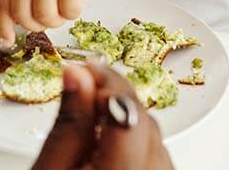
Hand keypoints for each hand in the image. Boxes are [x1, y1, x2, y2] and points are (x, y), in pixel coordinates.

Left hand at [0, 0, 109, 45]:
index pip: (3, 2)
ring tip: (63, 8)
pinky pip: (68, 12)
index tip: (8, 41)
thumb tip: (18, 25)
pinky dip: (73, 13)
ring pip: (44, 17)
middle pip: (22, 15)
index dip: (3, 26)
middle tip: (47, 20)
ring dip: (56, 20)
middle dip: (36, 25)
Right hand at [33, 63, 173, 169]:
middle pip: (144, 123)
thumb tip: (78, 75)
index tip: (85, 70)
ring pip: (155, 137)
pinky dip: (136, 142)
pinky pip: (159, 157)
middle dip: (114, 98)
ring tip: (91, 119)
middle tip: (82, 84)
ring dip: (126, 119)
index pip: (128, 115)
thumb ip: (69, 124)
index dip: (107, 84)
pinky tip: (109, 144)